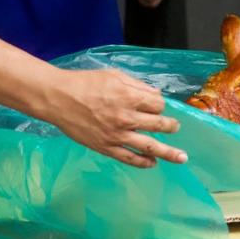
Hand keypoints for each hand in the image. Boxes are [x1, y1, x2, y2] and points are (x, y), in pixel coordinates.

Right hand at [39, 69, 187, 167]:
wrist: (58, 98)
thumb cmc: (86, 83)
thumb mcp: (115, 76)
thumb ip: (138, 86)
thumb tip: (156, 95)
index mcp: (130, 97)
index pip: (158, 105)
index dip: (160, 105)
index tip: (155, 105)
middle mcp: (126, 118)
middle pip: (159, 125)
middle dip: (171, 126)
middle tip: (175, 127)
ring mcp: (116, 135)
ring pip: (149, 146)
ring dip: (168, 152)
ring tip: (181, 157)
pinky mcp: (105, 147)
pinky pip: (129, 158)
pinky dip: (143, 162)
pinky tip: (153, 163)